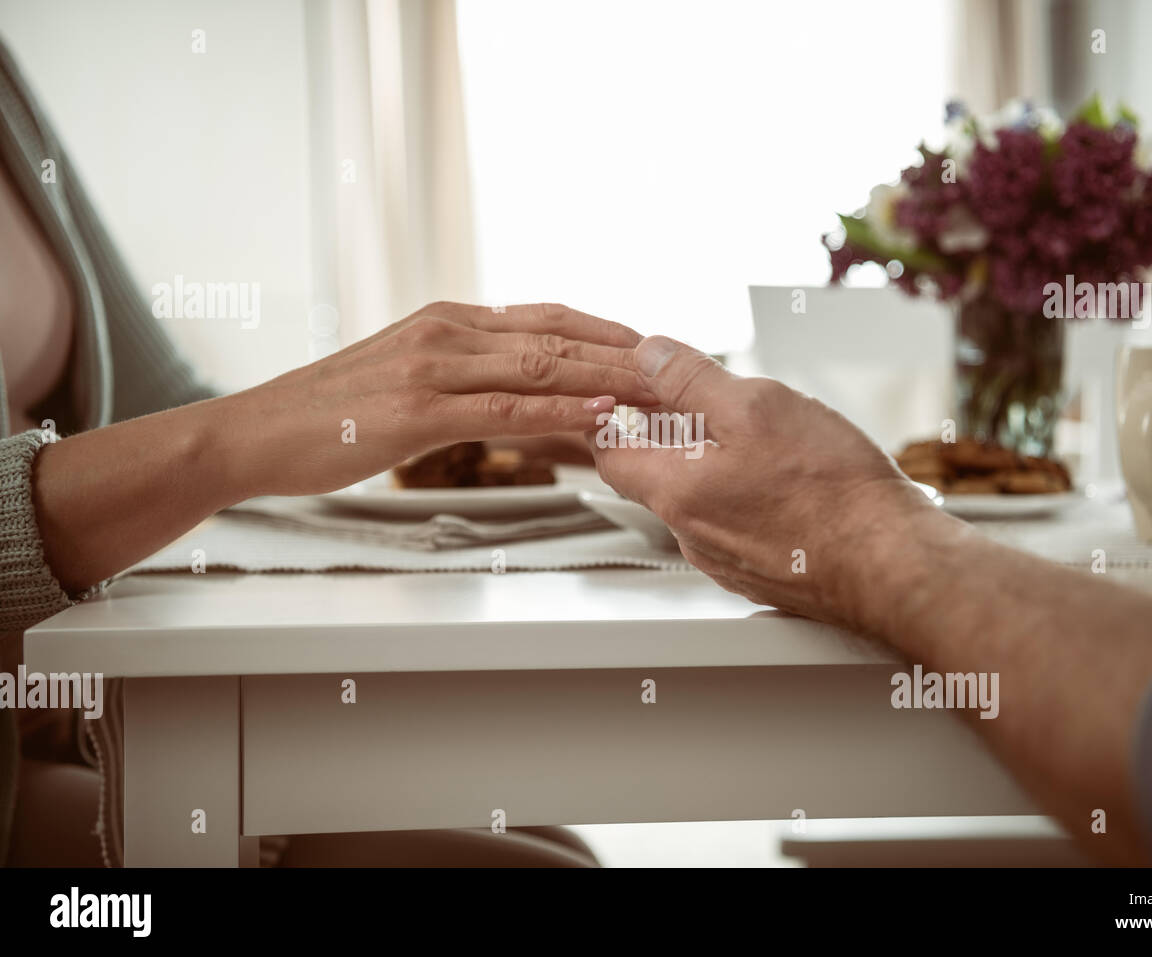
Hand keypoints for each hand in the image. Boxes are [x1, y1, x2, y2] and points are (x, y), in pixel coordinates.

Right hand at [218, 302, 654, 497]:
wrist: (256, 432)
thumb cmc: (331, 415)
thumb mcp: (408, 382)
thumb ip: (466, 379)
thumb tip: (525, 397)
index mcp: (450, 321)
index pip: (548, 317)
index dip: (608, 331)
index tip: (656, 349)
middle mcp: (448, 330)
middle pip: (559, 334)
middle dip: (627, 353)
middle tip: (682, 369)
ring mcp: (434, 366)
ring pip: (543, 364)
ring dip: (610, 377)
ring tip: (663, 391)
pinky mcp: (419, 408)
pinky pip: (506, 407)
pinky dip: (560, 408)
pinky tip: (600, 414)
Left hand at [586, 335, 947, 628]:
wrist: (890, 564)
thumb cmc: (831, 491)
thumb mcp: (758, 407)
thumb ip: (692, 381)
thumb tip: (650, 355)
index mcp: (676, 492)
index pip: (610, 453)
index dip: (613, 416)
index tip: (630, 392)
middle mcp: (691, 535)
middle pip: (657, 476)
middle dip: (674, 435)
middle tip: (708, 403)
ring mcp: (727, 561)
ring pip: (702, 502)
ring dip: (718, 467)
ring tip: (766, 440)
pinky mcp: (762, 575)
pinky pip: (739, 527)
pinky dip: (749, 497)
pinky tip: (791, 481)